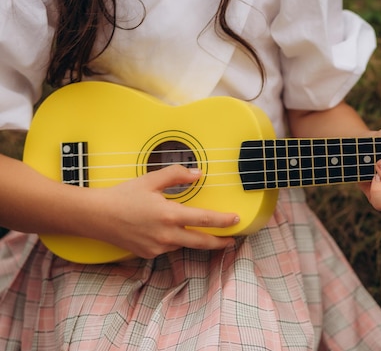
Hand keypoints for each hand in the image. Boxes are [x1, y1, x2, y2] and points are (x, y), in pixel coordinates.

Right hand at [87, 165, 238, 257]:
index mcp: (170, 215)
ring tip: (199, 230)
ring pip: (182, 243)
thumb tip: (198, 174)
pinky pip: (167, 247)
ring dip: (192, 238)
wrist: (96, 216)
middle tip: (232, 240)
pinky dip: (171, 239)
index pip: (204, 220)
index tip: (236, 220)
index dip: (223, 221)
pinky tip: (164, 230)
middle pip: (201, 242)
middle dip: (219, 242)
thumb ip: (177, 175)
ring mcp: (157, 248)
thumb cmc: (123, 195)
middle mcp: (166, 235)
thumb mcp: (151, 180)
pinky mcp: (148, 254)